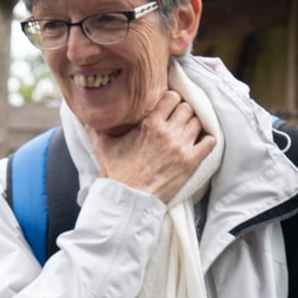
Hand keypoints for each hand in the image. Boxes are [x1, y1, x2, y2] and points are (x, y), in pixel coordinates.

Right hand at [90, 89, 214, 204]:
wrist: (128, 200)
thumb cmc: (116, 175)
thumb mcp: (103, 148)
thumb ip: (98, 129)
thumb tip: (88, 118)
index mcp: (149, 124)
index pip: (171, 97)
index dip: (171, 100)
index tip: (168, 107)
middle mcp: (168, 132)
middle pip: (187, 108)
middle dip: (182, 112)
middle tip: (177, 121)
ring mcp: (181, 147)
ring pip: (198, 122)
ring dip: (193, 126)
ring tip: (186, 133)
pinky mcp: (191, 162)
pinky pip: (210, 141)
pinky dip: (207, 140)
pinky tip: (198, 144)